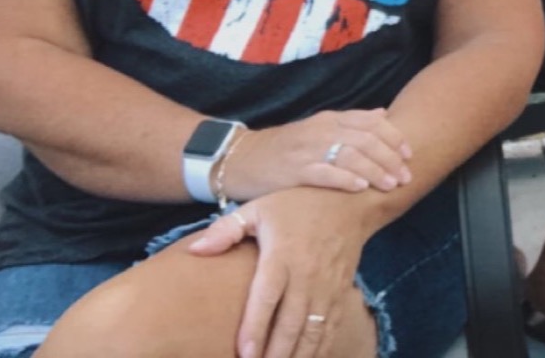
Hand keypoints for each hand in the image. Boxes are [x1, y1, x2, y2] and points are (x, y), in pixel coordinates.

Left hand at [190, 189, 374, 357]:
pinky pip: (331, 327)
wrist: (349, 203)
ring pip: (313, 331)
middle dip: (275, 353)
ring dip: (298, 356)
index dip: (255, 327)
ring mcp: (327, 286)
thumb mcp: (259, 208)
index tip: (243, 353)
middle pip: (291, 322)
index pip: (268, 296)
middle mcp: (307, 274)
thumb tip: (195, 251)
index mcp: (283, 254)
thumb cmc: (296, 205)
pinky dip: (320, 349)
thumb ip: (226, 230)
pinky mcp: (341, 293)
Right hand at [221, 110, 412, 202]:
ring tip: (390, 184)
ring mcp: (306, 149)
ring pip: (350, 154)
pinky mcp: (293, 170)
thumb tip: (382, 115)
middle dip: (390, 158)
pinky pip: (324, 172)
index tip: (409, 154)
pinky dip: (345, 178)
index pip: (371, 122)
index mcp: (329, 119)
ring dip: (375, 170)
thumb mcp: (318, 129)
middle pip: (366, 139)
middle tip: (405, 176)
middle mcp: (321, 130)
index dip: (394, 137)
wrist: (240, 160)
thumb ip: (351, 123)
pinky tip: (360, 187)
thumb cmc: (285, 149)